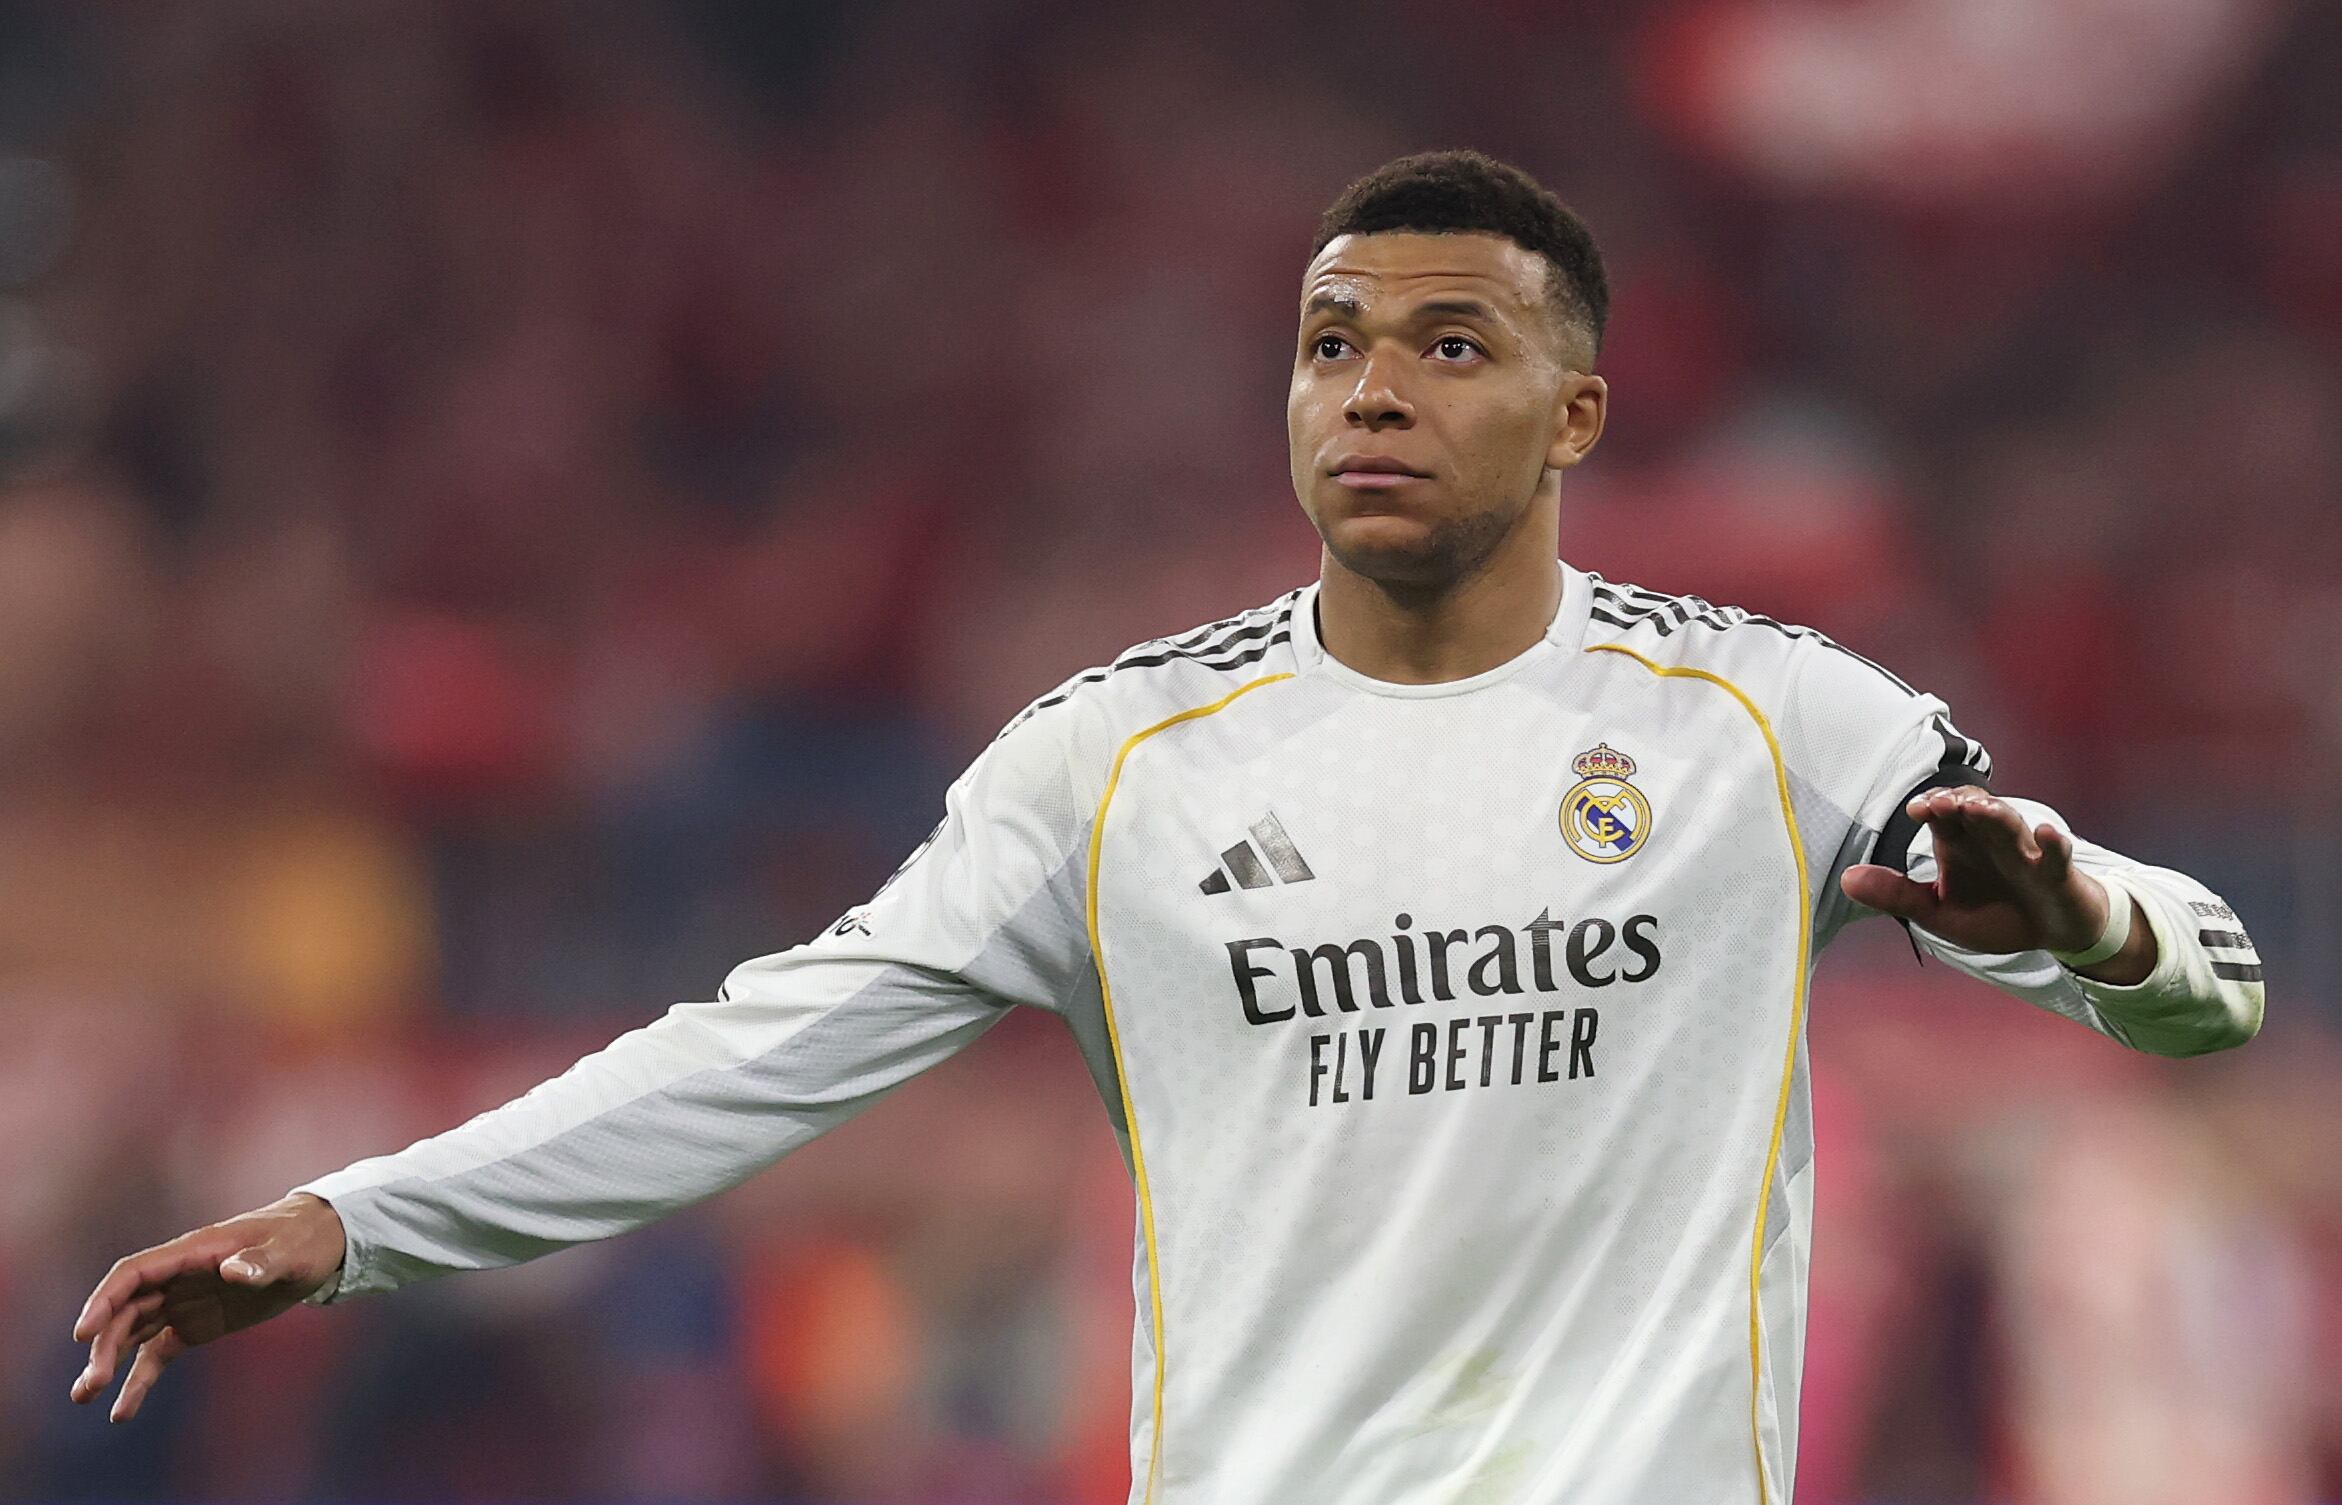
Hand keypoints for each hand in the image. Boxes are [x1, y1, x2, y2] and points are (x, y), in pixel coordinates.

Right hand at [69, 1192, 346, 1421]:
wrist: (319, 1246)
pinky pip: (158, 1353)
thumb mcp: (289, 1251)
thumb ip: (261, 1262)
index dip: (105, 1301)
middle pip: (126, 1310)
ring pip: (133, 1333)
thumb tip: (232, 1270)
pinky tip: (121, 1412)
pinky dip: (138, 1379)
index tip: (84, 1333)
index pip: (133, 1274)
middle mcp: (178, 1277)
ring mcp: (183, 1302)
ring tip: (85, 1398)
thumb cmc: (302, 1240)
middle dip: (104, 1345)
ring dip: (109, 1362)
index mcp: (193, 1252)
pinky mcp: (195, 1325)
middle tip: (90, 1384)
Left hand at [1840, 785, 2151, 981]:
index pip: (1942, 815)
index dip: (1931, 807)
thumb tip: (1845, 879)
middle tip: (1942, 803)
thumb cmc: (1995, 914)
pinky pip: (2056, 855)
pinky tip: (2046, 835)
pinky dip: (2053, 844)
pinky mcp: (2058, 873)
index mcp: (1960, 843)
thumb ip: (1896, 895)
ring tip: (1980, 810)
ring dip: (1997, 815)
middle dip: (1959, 802)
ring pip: (2012, 825)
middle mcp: (1992, 839)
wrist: (2055, 932)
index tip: (1917, 809)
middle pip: (1975, 810)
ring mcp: (2026, 853)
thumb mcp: (1939, 912)